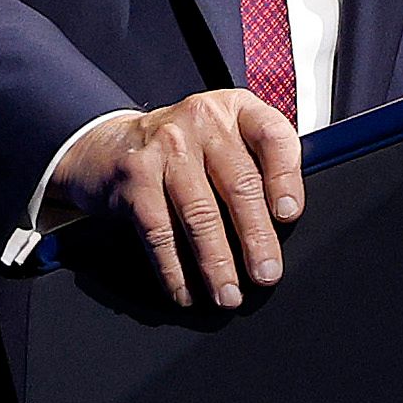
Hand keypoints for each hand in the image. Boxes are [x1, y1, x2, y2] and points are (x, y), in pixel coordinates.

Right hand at [48, 90, 302, 308]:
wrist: (113, 144)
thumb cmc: (187, 149)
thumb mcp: (226, 136)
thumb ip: (260, 163)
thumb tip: (285, 224)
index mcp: (235, 109)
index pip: (271, 135)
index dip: (285, 177)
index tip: (289, 215)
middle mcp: (201, 120)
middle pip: (238, 184)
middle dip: (255, 238)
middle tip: (266, 274)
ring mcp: (165, 147)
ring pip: (199, 213)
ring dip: (216, 263)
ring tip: (228, 293)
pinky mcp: (136, 176)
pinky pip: (160, 231)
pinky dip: (174, 268)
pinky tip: (186, 290)